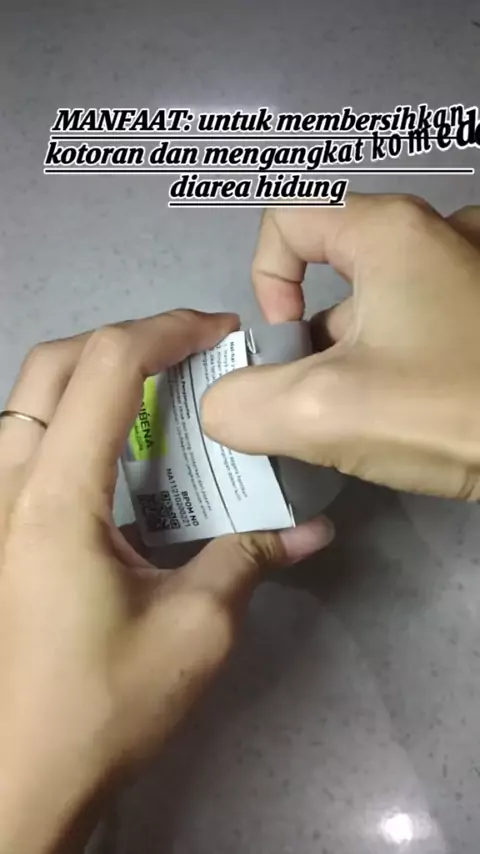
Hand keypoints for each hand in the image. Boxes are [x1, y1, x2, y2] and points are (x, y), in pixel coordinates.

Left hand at [0, 310, 332, 853]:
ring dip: (94, 377)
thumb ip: (249, 558)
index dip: (165, 330)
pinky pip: (29, 441)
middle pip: (53, 363)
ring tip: (158, 399)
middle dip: (125, 342)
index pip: (104, 367)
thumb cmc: (104, 703)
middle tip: (187, 361)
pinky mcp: (1, 529)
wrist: (25, 774)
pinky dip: (75, 419)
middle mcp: (11, 486)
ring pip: (31, 399)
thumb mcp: (195, 629)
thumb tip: (312, 525)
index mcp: (55, 499)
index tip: (218, 335)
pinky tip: (121, 460)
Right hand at [202, 195, 479, 499]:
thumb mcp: (324, 411)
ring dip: (359, 360)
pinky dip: (405, 362)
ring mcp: (475, 273)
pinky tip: (421, 411)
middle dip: (313, 344)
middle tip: (329, 404)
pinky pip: (426, 323)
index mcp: (389, 232)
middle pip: (333, 274)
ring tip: (376, 419)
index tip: (289, 347)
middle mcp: (436, 234)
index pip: (288, 217)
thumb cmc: (450, 408)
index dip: (266, 282)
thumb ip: (243, 404)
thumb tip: (220, 405)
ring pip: (382, 307)